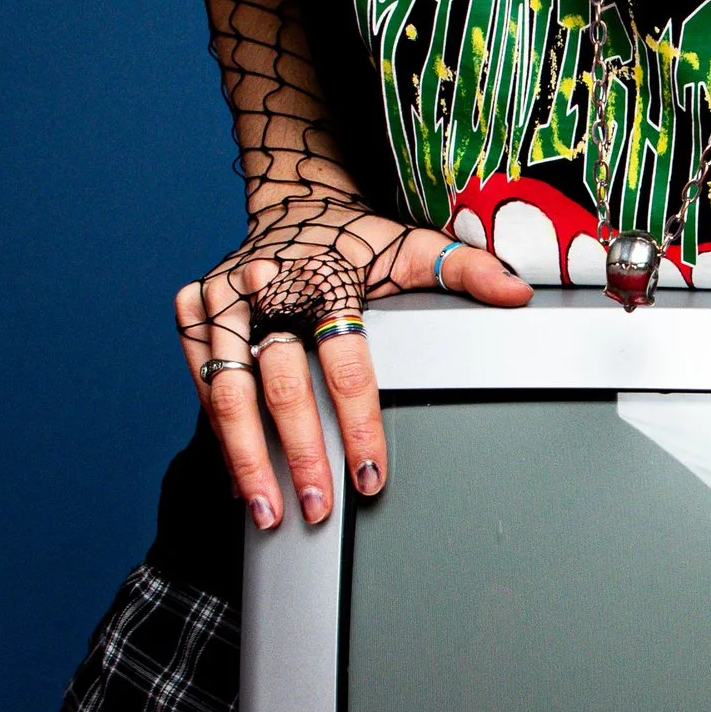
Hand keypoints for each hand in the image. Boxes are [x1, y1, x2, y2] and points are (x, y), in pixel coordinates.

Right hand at [174, 205, 529, 528]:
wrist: (293, 199)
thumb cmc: (357, 239)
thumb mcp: (413, 247)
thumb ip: (467, 271)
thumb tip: (518, 292)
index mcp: (326, 277)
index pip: (346, 362)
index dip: (359, 424)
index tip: (372, 476)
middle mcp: (267, 288)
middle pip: (281, 385)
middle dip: (300, 454)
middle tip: (317, 507)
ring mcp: (223, 301)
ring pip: (228, 393)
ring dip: (246, 459)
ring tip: (265, 512)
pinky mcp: (192, 312)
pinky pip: (201, 384)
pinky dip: (220, 436)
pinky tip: (239, 480)